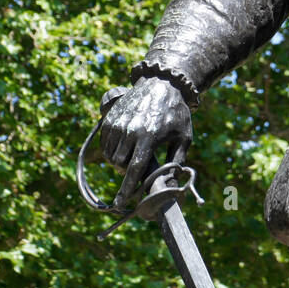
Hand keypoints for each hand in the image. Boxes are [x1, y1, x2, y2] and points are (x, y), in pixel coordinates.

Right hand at [98, 76, 191, 207]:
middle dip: (126, 172)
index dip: (126, 189)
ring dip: (118, 162)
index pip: (134, 169)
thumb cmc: (176, 113)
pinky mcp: (110, 118)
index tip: (119, 204)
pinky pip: (104, 144)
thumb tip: (170, 185)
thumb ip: (176, 161)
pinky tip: (123, 147)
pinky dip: (110, 151)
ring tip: (132, 156)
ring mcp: (118, 122)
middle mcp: (130, 130)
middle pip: (119, 164)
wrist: (162, 84)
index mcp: (149, 136)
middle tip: (136, 169)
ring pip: (109, 155)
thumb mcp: (184, 137)